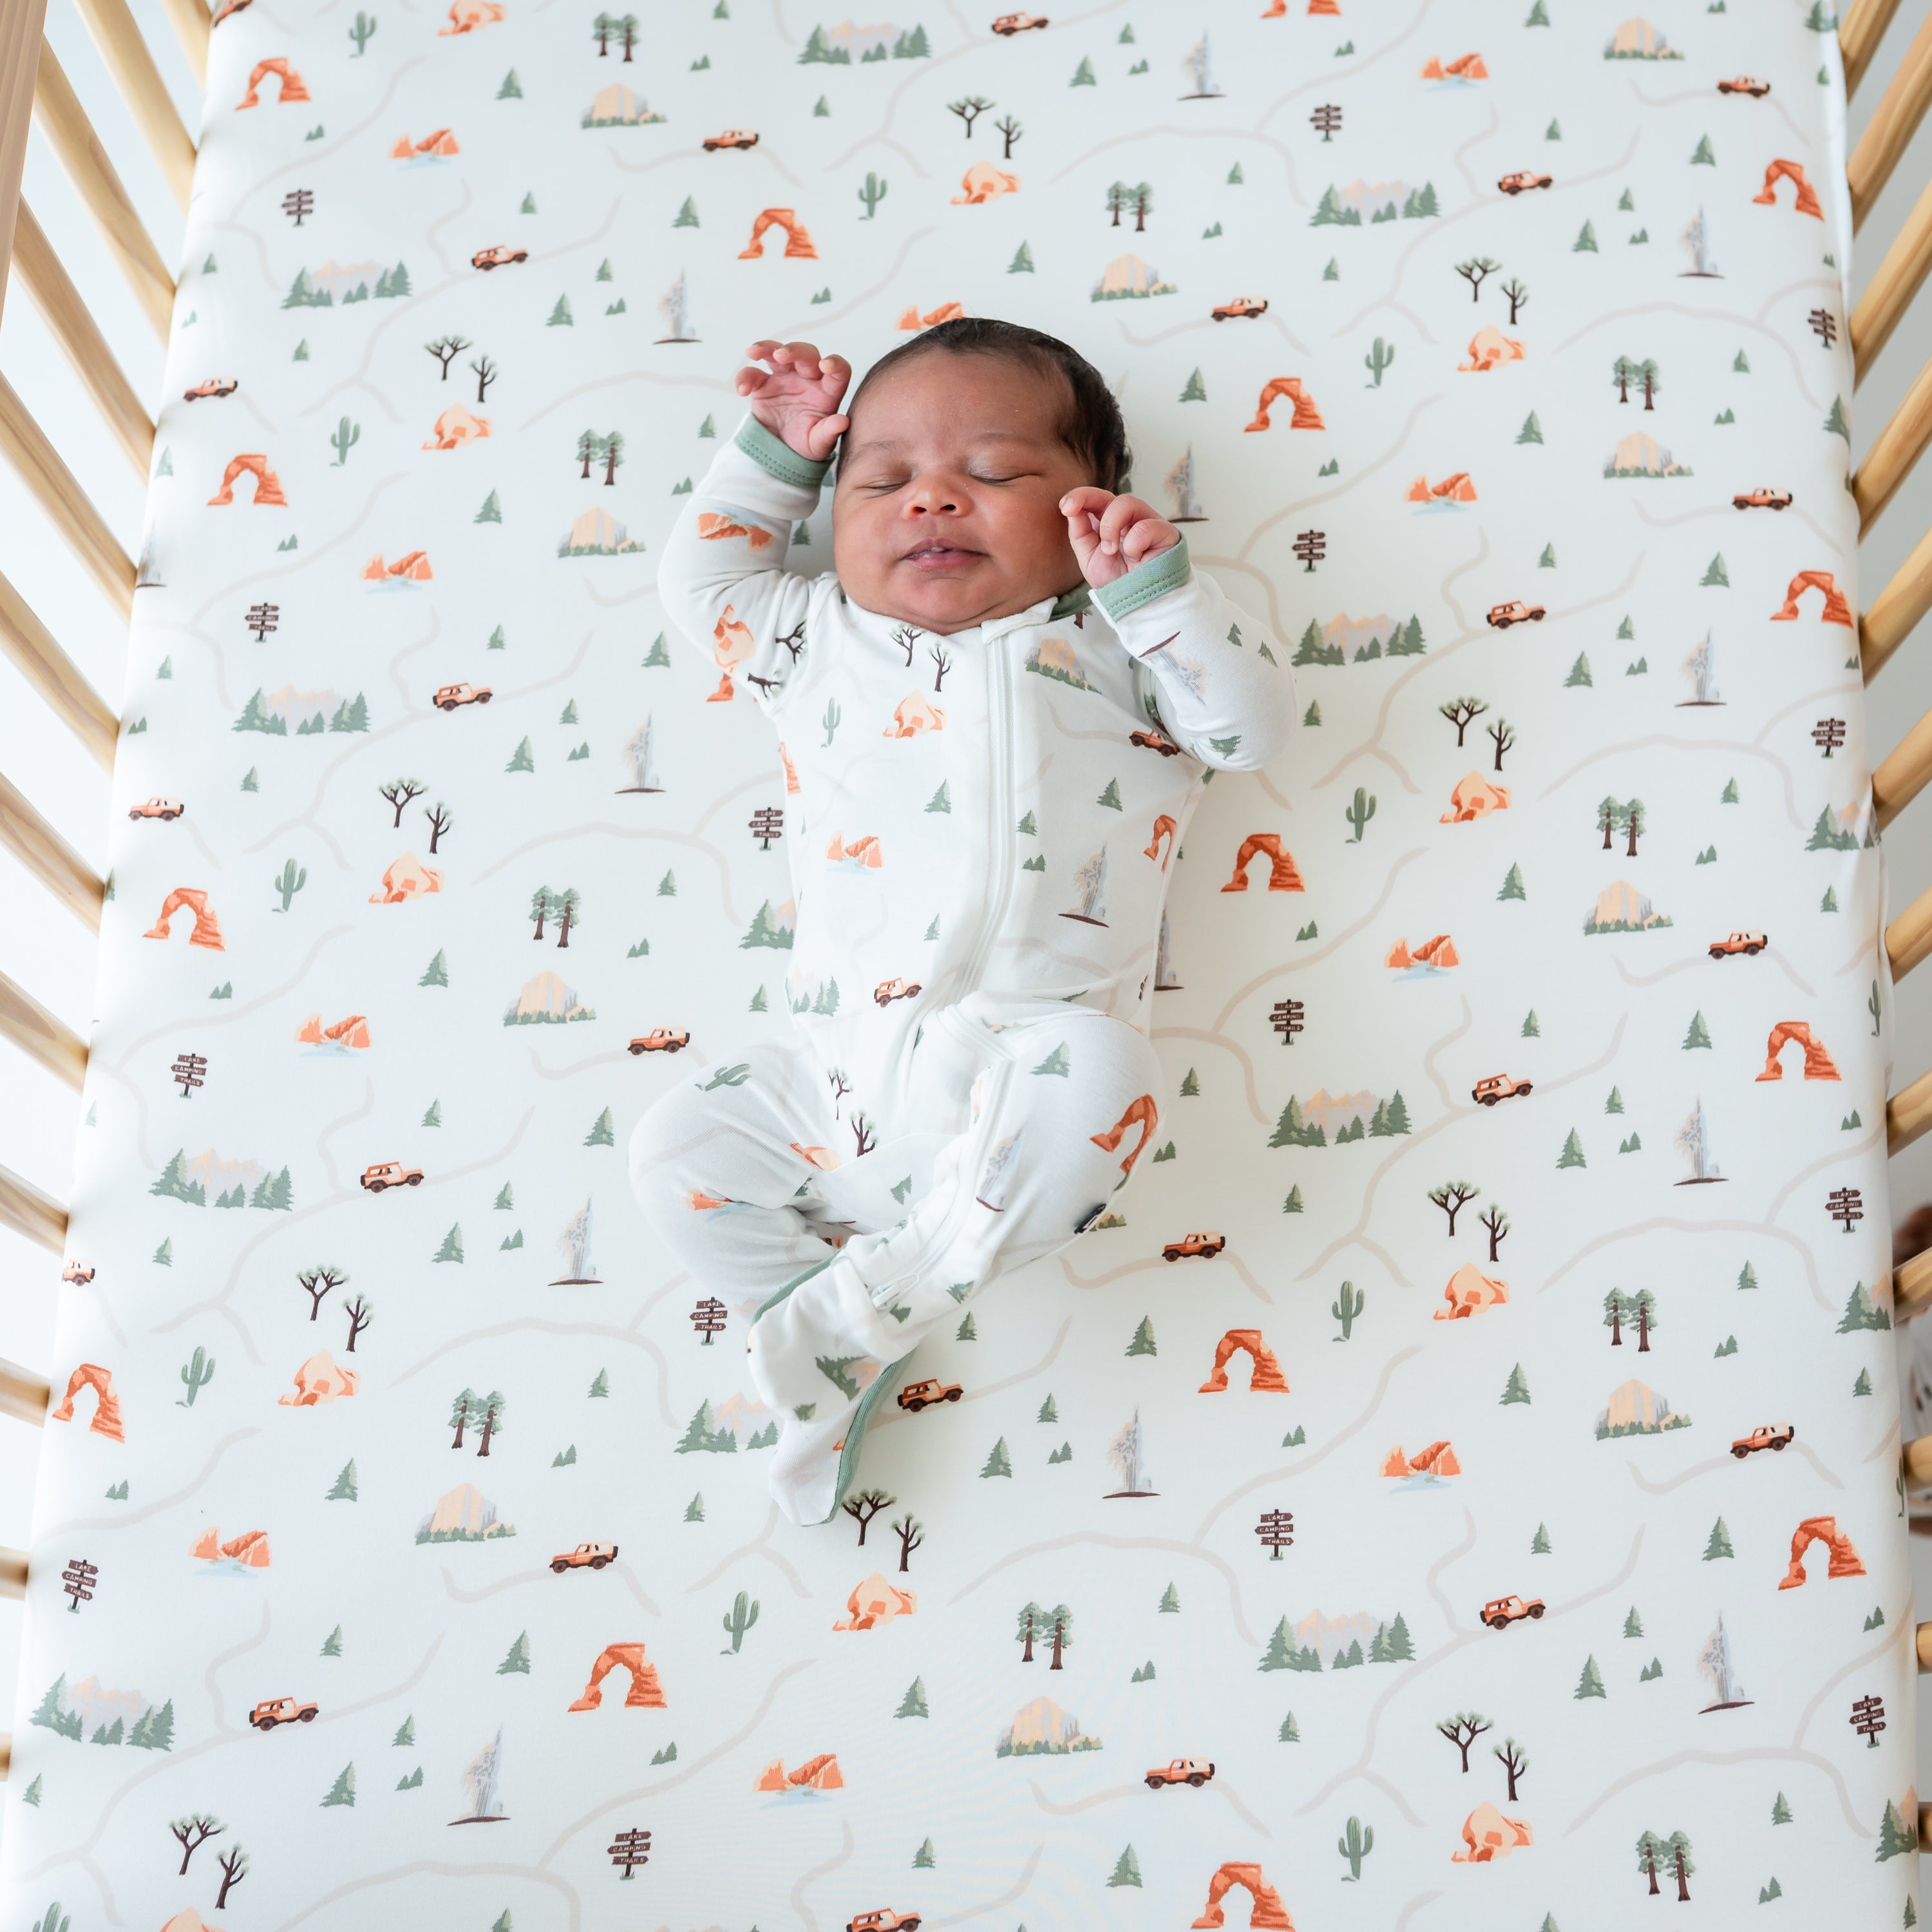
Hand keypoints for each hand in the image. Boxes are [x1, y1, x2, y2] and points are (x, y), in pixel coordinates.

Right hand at [736, 340, 851, 462]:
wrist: (781, 452)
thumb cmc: (807, 445)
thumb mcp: (819, 444)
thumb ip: (829, 432)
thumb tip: (843, 422)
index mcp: (827, 391)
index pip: (838, 370)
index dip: (835, 363)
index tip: (826, 365)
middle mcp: (808, 378)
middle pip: (806, 354)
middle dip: (794, 350)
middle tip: (781, 355)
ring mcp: (785, 378)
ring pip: (777, 352)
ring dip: (766, 349)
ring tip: (753, 353)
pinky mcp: (763, 385)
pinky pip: (753, 374)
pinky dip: (745, 378)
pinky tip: (742, 390)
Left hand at [1060, 488, 1179, 590]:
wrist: (1138, 603)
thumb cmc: (1117, 580)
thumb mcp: (1089, 558)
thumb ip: (1079, 533)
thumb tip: (1071, 509)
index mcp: (1110, 521)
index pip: (1096, 498)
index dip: (1080, 496)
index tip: (1066, 507)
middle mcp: (1129, 518)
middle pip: (1110, 496)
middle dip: (1095, 511)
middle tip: (1095, 540)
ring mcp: (1148, 521)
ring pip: (1128, 502)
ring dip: (1112, 527)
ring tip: (1111, 551)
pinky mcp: (1165, 531)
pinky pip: (1145, 526)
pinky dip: (1134, 545)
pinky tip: (1137, 559)